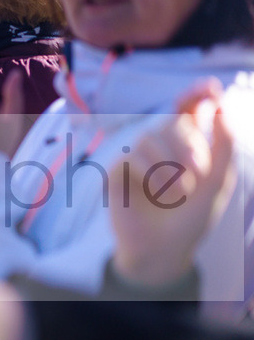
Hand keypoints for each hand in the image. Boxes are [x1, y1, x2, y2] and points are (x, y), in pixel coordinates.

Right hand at [111, 81, 234, 287]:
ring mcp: (136, 158)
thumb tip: (221, 109)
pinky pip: (130, 157)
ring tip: (177, 194)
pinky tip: (156, 194)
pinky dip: (148, 173)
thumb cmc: (190, 220)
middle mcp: (161, 148)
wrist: (163, 251)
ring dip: (168, 165)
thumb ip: (223, 147)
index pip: (187, 109)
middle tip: (198, 174)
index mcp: (187, 146)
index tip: (210, 87)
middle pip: (171, 122)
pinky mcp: (116, 173)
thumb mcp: (217, 184)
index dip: (196, 94)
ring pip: (148, 138)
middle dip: (188, 145)